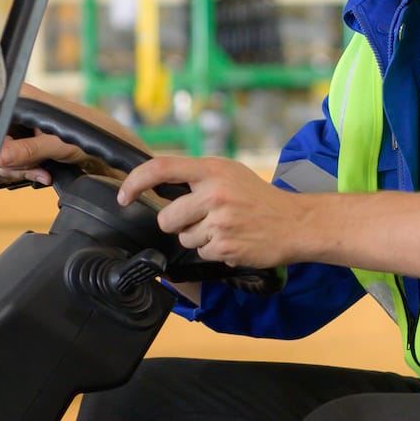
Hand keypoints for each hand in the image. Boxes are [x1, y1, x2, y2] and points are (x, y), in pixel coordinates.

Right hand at [0, 82, 148, 185]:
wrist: (108, 145)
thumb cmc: (90, 131)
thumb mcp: (57, 143)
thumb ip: (27, 150)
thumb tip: (1, 156)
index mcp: (21, 97)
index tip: (7, 152)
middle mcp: (18, 109)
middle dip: (12, 160)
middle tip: (33, 164)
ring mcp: (21, 127)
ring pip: (2, 155)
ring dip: (22, 168)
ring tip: (43, 169)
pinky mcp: (26, 142)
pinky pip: (13, 161)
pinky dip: (27, 170)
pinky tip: (44, 172)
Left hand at [114, 156, 318, 268]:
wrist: (295, 222)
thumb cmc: (259, 198)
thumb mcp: (230, 173)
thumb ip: (198, 177)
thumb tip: (158, 183)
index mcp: (213, 170)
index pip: (161, 168)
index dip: (136, 182)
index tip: (124, 195)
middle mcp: (214, 193)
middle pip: (167, 217)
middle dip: (176, 223)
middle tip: (200, 218)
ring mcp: (220, 222)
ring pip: (183, 238)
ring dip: (197, 237)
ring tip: (224, 228)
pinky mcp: (225, 247)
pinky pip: (201, 252)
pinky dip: (213, 250)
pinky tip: (233, 240)